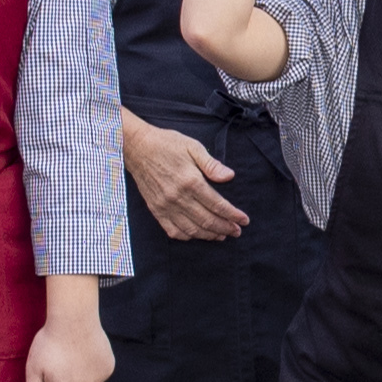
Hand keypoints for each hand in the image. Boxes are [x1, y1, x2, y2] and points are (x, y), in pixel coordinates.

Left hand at [21, 299, 116, 381]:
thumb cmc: (49, 343)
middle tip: (57, 361)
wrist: (73, 319)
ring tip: (70, 355)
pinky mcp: (108, 368)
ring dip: (77, 375)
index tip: (45, 368)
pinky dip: (90, 366)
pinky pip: (97, 374)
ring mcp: (98, 381)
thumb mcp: (33, 371)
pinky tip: (84, 352)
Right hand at [124, 114, 246, 242]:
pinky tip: (197, 235)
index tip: (244, 220)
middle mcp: (178, 197)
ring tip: (222, 236)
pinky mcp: (156, 210)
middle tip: (237, 231)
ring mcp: (166, 206)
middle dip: (225, 228)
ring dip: (209, 235)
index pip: (217, 205)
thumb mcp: (193, 147)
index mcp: (190, 181)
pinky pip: (173, 231)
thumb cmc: (167, 144)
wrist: (137, 148)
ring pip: (192, 229)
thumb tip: (229, 176)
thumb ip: (211, 164)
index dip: (233, 215)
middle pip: (207, 220)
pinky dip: (187, 236)